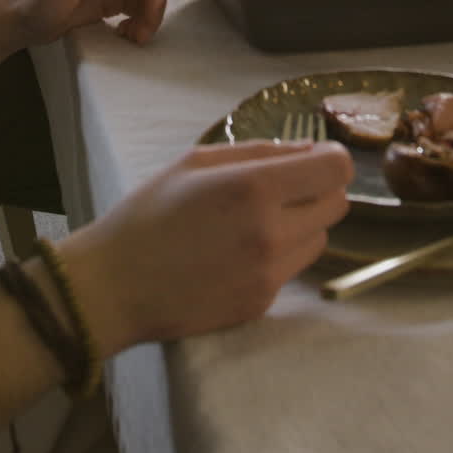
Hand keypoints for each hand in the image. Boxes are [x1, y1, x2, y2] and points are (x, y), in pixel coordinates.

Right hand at [62, 139, 353, 354]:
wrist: (115, 286)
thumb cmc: (149, 214)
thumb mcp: (195, 162)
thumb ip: (259, 151)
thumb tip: (307, 149)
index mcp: (254, 188)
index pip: (335, 169)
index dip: (331, 157)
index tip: (315, 156)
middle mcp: (271, 233)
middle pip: (336, 204)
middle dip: (318, 188)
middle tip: (285, 186)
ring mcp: (269, 273)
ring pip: (320, 237)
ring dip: (302, 223)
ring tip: (256, 220)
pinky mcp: (262, 303)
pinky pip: (292, 268)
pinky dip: (279, 254)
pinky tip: (238, 251)